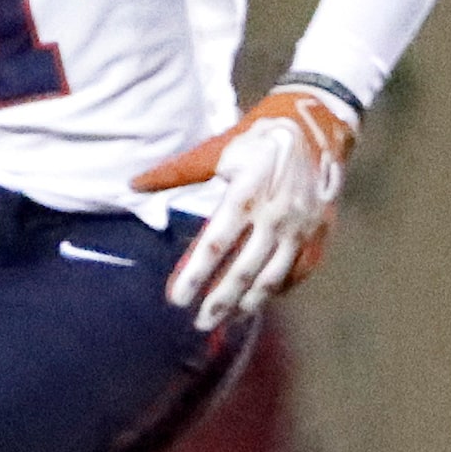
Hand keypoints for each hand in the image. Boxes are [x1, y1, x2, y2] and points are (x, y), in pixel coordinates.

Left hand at [133, 86, 357, 330]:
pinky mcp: (318, 232)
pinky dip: (279, 288)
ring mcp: (300, 228)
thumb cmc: (254, 139)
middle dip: (220, 301)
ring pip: (273, 276)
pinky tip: (262, 299)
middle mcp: (274, 217)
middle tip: (199, 324)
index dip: (195, 275)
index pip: (214, 245)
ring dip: (249, 301)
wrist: (313, 128)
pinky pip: (299, 270)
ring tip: (228, 319)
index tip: (176, 300)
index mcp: (245, 195)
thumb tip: (132, 185)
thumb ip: (174, 173)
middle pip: (243, 270)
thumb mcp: (213, 152)